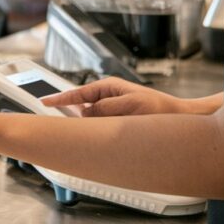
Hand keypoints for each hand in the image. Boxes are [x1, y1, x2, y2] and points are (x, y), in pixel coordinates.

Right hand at [40, 77, 192, 116]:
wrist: (180, 117)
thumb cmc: (159, 110)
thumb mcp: (131, 106)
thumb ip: (106, 108)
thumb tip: (86, 113)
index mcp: (109, 88)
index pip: (78, 94)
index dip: (59, 98)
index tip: (43, 101)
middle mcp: (108, 97)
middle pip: (82, 107)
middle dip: (75, 115)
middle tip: (70, 125)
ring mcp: (112, 108)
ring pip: (91, 119)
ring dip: (93, 126)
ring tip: (110, 129)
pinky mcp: (117, 120)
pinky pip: (101, 125)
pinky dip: (100, 131)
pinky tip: (110, 135)